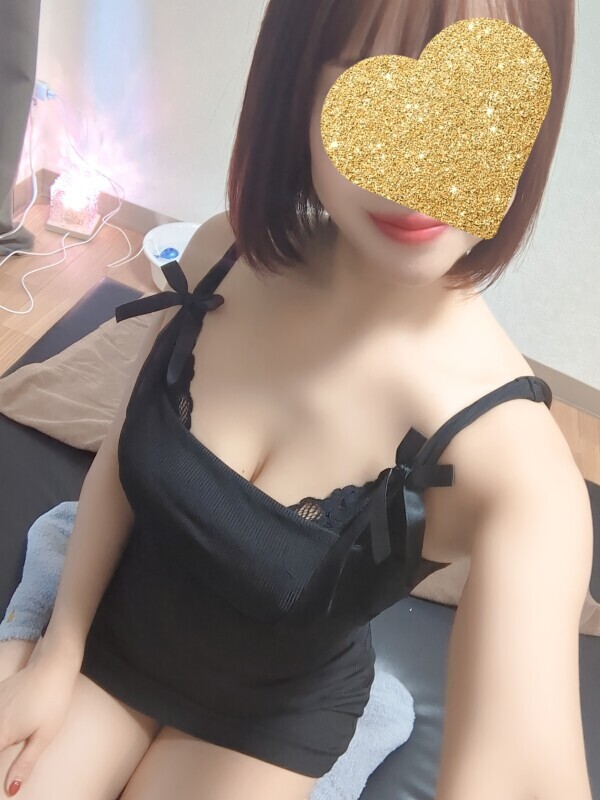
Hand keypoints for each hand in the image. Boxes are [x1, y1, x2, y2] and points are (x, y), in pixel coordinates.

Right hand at [0, 650, 78, 794]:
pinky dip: (1, 721)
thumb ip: (25, 763)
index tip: (7, 764)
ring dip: (2, 735)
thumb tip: (11, 789)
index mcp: (1, 733)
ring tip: (20, 728)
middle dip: (1, 745)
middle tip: (19, 740)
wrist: (54, 664)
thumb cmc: (54, 700)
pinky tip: (15, 718)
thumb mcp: (44, 735)